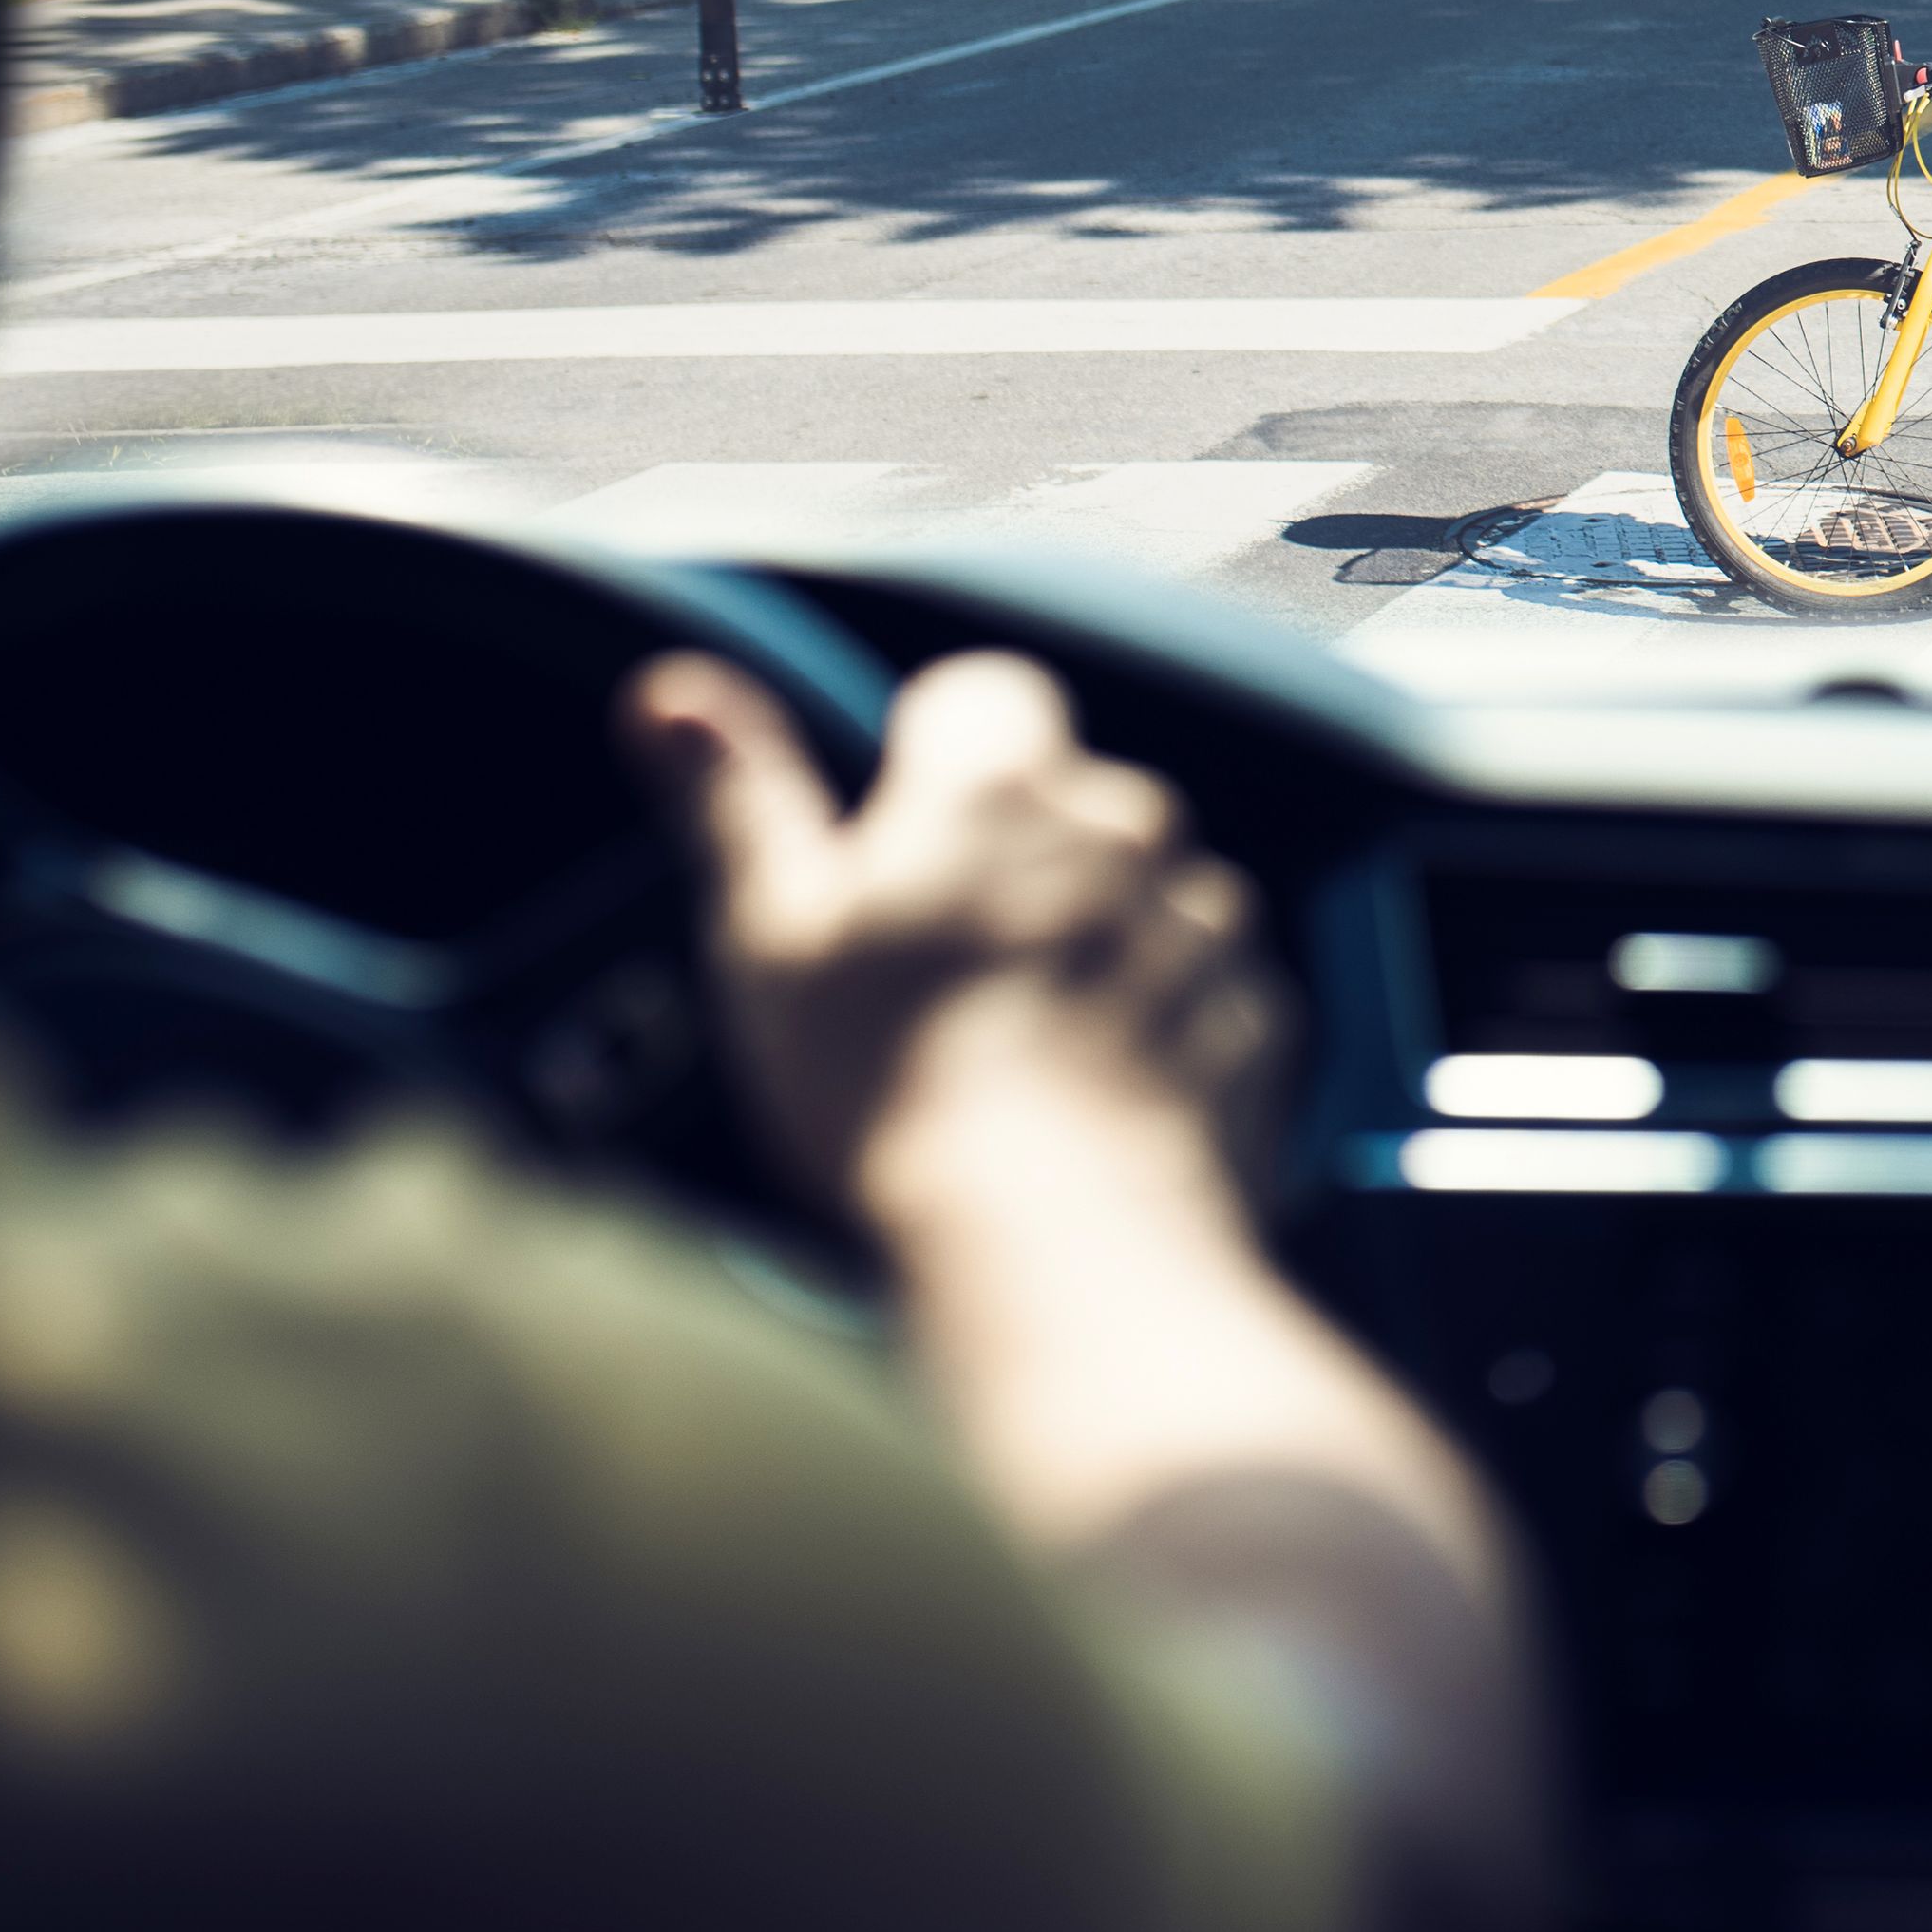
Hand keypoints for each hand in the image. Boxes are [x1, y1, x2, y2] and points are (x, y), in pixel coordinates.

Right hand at [618, 647, 1280, 1221]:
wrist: (1056, 1241)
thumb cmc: (891, 1083)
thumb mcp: (772, 935)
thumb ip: (737, 796)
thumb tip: (668, 690)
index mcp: (999, 786)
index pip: (984, 697)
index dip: (936, 762)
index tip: (897, 849)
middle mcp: (1126, 822)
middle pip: (1069, 802)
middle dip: (1018, 860)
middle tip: (945, 976)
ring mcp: (1207, 917)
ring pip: (1143, 893)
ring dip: (1097, 942)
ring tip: (1023, 1055)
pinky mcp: (1262, 1011)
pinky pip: (1206, 988)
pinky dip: (1164, 1025)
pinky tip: (1100, 1098)